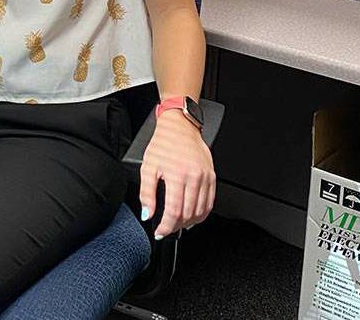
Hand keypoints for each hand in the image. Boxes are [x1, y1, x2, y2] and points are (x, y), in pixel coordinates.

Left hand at [139, 110, 215, 239]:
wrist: (180, 127)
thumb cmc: (163, 143)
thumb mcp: (148, 166)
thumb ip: (147, 193)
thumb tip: (147, 214)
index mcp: (177, 175)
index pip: (174, 211)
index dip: (166, 226)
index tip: (160, 232)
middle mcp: (194, 177)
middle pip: (188, 214)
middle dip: (176, 226)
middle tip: (166, 228)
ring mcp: (205, 177)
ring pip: (201, 211)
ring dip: (189, 222)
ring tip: (177, 224)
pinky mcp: (212, 176)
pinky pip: (210, 202)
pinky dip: (202, 213)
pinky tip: (192, 215)